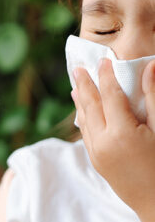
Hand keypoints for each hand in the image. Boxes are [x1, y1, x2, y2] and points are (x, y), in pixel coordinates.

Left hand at [71, 58, 154, 221]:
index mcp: (121, 133)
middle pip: (90, 105)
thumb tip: (149, 68)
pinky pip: (85, 133)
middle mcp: (102, 142)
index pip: (110, 95)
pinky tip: (82, 110)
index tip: (103, 60)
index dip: (107, 75)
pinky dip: (82, 118)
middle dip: (84, 84)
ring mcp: (96, 153)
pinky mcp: (96, 161)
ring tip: (75, 85)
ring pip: (84, 119)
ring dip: (80, 100)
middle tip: (77, 68)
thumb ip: (153, 98)